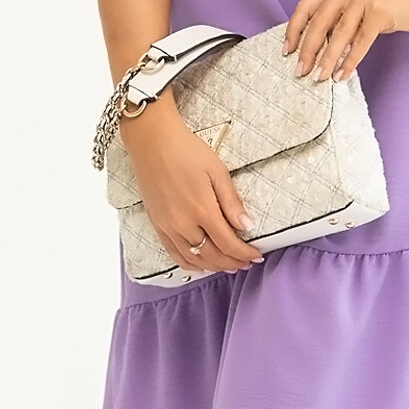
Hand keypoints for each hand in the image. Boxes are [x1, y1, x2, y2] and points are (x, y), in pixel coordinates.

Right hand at [121, 104, 263, 273]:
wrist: (152, 141)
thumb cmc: (186, 150)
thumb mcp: (217, 171)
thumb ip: (232, 202)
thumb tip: (247, 226)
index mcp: (202, 210)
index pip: (229, 244)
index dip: (245, 254)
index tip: (256, 255)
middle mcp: (184, 224)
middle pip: (213, 256)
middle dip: (233, 263)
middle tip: (246, 262)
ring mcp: (168, 227)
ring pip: (194, 260)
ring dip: (214, 266)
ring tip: (229, 265)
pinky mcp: (157, 225)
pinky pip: (174, 255)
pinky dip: (190, 264)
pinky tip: (201, 264)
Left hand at [283, 0, 408, 82]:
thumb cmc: (396, 1)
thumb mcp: (362, 2)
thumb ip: (341, 17)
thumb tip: (318, 46)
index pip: (306, 6)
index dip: (294, 30)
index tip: (287, 50)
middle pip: (318, 21)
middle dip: (306, 49)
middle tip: (300, 70)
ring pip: (337, 34)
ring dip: (325, 59)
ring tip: (318, 77)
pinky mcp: (380, 12)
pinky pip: (359, 42)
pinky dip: (349, 61)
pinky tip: (341, 75)